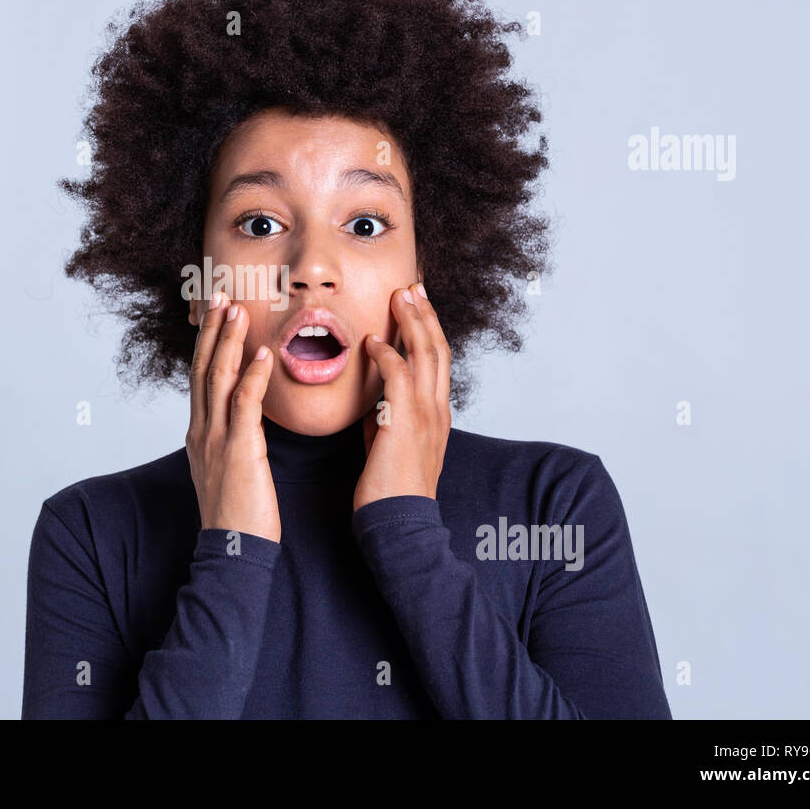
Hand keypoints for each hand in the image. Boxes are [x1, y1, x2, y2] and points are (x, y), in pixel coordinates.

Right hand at [186, 292, 281, 542]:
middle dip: (211, 329)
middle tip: (218, 296)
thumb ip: (232, 440)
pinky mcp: (238, 449)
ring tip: (237, 310)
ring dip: (227, 340)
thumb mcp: (228, 469)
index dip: (207, 342)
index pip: (200, 377)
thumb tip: (242, 423)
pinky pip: (243, 404)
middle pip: (203, 368)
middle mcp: (202, 430)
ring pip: (217, 378)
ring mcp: (216, 438)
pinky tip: (262, 354)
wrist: (233, 550)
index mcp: (200, 433)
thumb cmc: (238, 514)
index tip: (214, 313)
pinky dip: (251, 376)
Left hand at [354, 282, 451, 511]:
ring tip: (400, 295)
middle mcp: (437, 409)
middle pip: (437, 348)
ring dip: (411, 322)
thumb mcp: (392, 443)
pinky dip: (386, 354)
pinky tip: (372, 340)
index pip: (437, 361)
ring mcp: (425, 415)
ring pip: (424, 355)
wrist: (400, 523)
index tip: (417, 304)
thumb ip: (388, 416)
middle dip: (425, 314)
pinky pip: (398, 377)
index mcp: (437, 414)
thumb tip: (375, 397)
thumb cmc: (390, 488)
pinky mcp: (405, 422)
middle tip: (412, 286)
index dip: (428, 329)